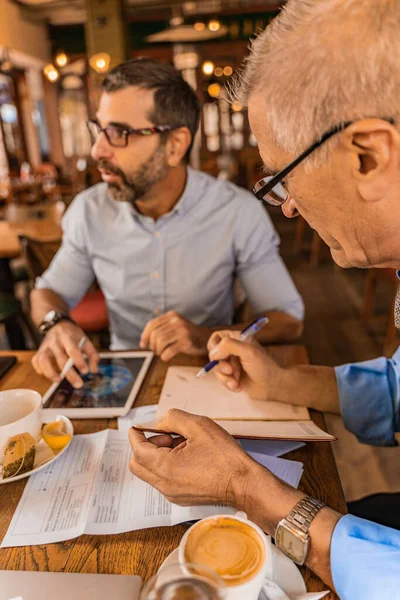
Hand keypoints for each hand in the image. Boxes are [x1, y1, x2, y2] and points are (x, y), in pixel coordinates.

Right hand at [31, 321, 98, 387]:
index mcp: (68, 337)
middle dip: (70, 374)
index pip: (73, 349)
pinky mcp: (39, 350)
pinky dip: (40, 370)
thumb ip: (92, 355)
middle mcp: (55, 341)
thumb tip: (94, 370)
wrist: (57, 324)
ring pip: (44, 360)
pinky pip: (36, 361)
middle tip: (78, 384)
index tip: (85, 371)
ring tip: (59, 380)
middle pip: (61, 358)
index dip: (79, 361)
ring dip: (50, 372)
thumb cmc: (72, 335)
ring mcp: (45, 346)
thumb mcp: (85, 340)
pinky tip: (48, 375)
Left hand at [129, 409, 258, 506]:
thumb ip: (173, 418)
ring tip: (182, 444)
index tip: (140, 425)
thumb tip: (160, 423)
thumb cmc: (224, 456)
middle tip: (168, 435)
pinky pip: (163, 480)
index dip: (137, 434)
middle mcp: (164, 485)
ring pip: (150, 472)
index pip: (137, 450)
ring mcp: (172, 494)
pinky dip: (167, 465)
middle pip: (138, 464)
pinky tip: (188, 457)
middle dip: (146, 445)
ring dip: (158, 455)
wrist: (244, 483)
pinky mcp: (181, 497)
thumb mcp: (199, 425)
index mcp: (165, 467)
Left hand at [139, 311, 209, 360]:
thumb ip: (163, 328)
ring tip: (162, 353)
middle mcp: (176, 321)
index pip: (152, 324)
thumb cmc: (188, 334)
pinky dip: (165, 356)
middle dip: (153, 346)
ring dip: (158, 351)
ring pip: (160, 342)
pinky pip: (168, 351)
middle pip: (155, 334)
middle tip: (156, 351)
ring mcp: (182, 331)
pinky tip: (167, 357)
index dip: (145, 336)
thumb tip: (145, 340)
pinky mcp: (186, 341)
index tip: (143, 344)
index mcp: (172, 315)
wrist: (207, 338)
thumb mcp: (176, 325)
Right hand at [207, 330, 282, 400]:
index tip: (220, 355)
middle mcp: (233, 350)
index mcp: (237, 339)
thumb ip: (228, 346)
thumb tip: (213, 353)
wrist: (272, 386)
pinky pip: (221, 379)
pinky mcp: (232, 376)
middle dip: (221, 365)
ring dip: (225, 377)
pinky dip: (228, 384)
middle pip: (213, 355)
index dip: (214, 346)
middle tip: (230, 370)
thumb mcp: (247, 351)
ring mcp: (232, 363)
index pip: (216, 337)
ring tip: (236, 381)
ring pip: (216, 368)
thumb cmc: (263, 366)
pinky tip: (238, 386)